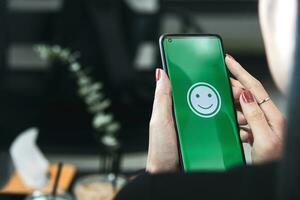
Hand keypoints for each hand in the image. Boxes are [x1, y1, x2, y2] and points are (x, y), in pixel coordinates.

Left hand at [146, 56, 284, 172]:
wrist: (169, 175)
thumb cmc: (160, 149)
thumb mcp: (160, 120)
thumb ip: (162, 97)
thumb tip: (162, 73)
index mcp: (180, 108)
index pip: (198, 89)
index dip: (213, 82)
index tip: (227, 80)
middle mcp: (192, 116)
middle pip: (214, 101)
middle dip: (229, 97)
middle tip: (240, 97)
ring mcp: (202, 129)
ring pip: (221, 116)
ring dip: (235, 113)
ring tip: (242, 114)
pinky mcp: (209, 141)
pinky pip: (223, 132)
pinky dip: (234, 130)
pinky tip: (240, 129)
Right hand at [226, 54, 284, 162]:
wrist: (274, 175)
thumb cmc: (274, 161)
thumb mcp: (264, 139)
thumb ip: (254, 116)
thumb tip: (244, 95)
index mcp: (272, 115)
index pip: (253, 87)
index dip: (240, 72)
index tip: (228, 60)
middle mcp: (268, 117)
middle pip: (247, 95)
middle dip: (232, 91)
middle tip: (220, 88)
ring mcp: (261, 124)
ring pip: (243, 109)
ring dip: (233, 112)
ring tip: (232, 119)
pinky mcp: (255, 132)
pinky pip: (242, 122)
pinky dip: (236, 125)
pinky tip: (237, 131)